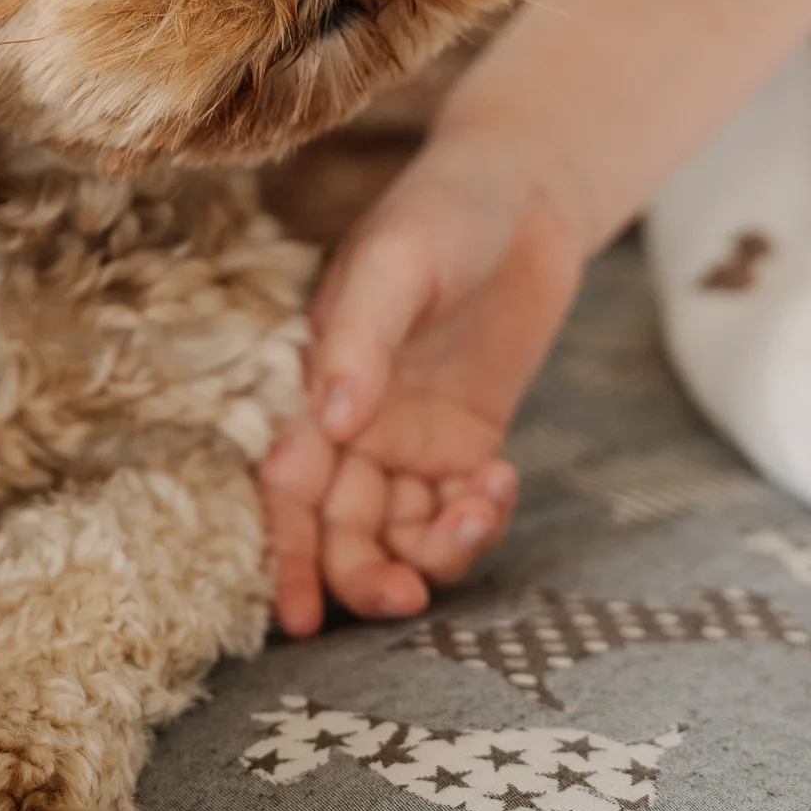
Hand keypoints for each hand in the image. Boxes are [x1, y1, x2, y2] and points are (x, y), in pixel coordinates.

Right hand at [262, 128, 584, 635]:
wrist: (525, 192)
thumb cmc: (443, 212)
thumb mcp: (395, 263)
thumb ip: (360, 340)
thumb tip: (331, 422)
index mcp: (316, 383)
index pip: (287, 487)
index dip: (284, 553)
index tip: (294, 619)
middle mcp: (355, 424)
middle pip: (342, 529)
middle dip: (363, 576)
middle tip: (403, 598)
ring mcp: (412, 437)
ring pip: (403, 533)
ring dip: (433, 551)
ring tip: (477, 509)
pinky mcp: (468, 441)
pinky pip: (459, 509)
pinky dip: (475, 518)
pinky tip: (498, 481)